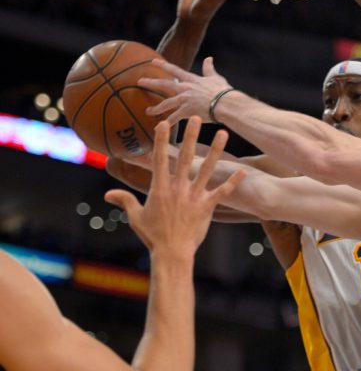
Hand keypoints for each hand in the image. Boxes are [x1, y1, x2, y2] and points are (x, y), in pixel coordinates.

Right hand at [104, 117, 244, 254]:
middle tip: (196, 118)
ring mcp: (194, 196)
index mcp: (160, 188)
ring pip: (207, 169)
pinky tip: (243, 171)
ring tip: (223, 133)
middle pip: (185, 158)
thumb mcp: (136, 216)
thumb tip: (108, 193)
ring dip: (216, 150)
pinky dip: (233, 182)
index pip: (159, 160)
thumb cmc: (152, 235)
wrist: (172, 253)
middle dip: (190, 136)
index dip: (161, 141)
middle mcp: (178, 189)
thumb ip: (125, 200)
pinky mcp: (207, 206)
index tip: (163, 123)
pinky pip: (222, 192)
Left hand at [140, 56, 232, 125]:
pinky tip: (158, 129)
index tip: (153, 61)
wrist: (225, 103)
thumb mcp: (216, 77)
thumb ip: (209, 69)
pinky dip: (166, 124)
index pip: (174, 70)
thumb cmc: (223, 91)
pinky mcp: (186, 112)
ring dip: (156, 108)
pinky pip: (173, 119)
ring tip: (147, 111)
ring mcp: (185, 100)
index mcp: (192, 80)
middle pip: (164, 84)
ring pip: (166, 103)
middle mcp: (185, 88)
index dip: (163, 65)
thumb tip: (209, 58)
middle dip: (151, 82)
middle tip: (140, 81)